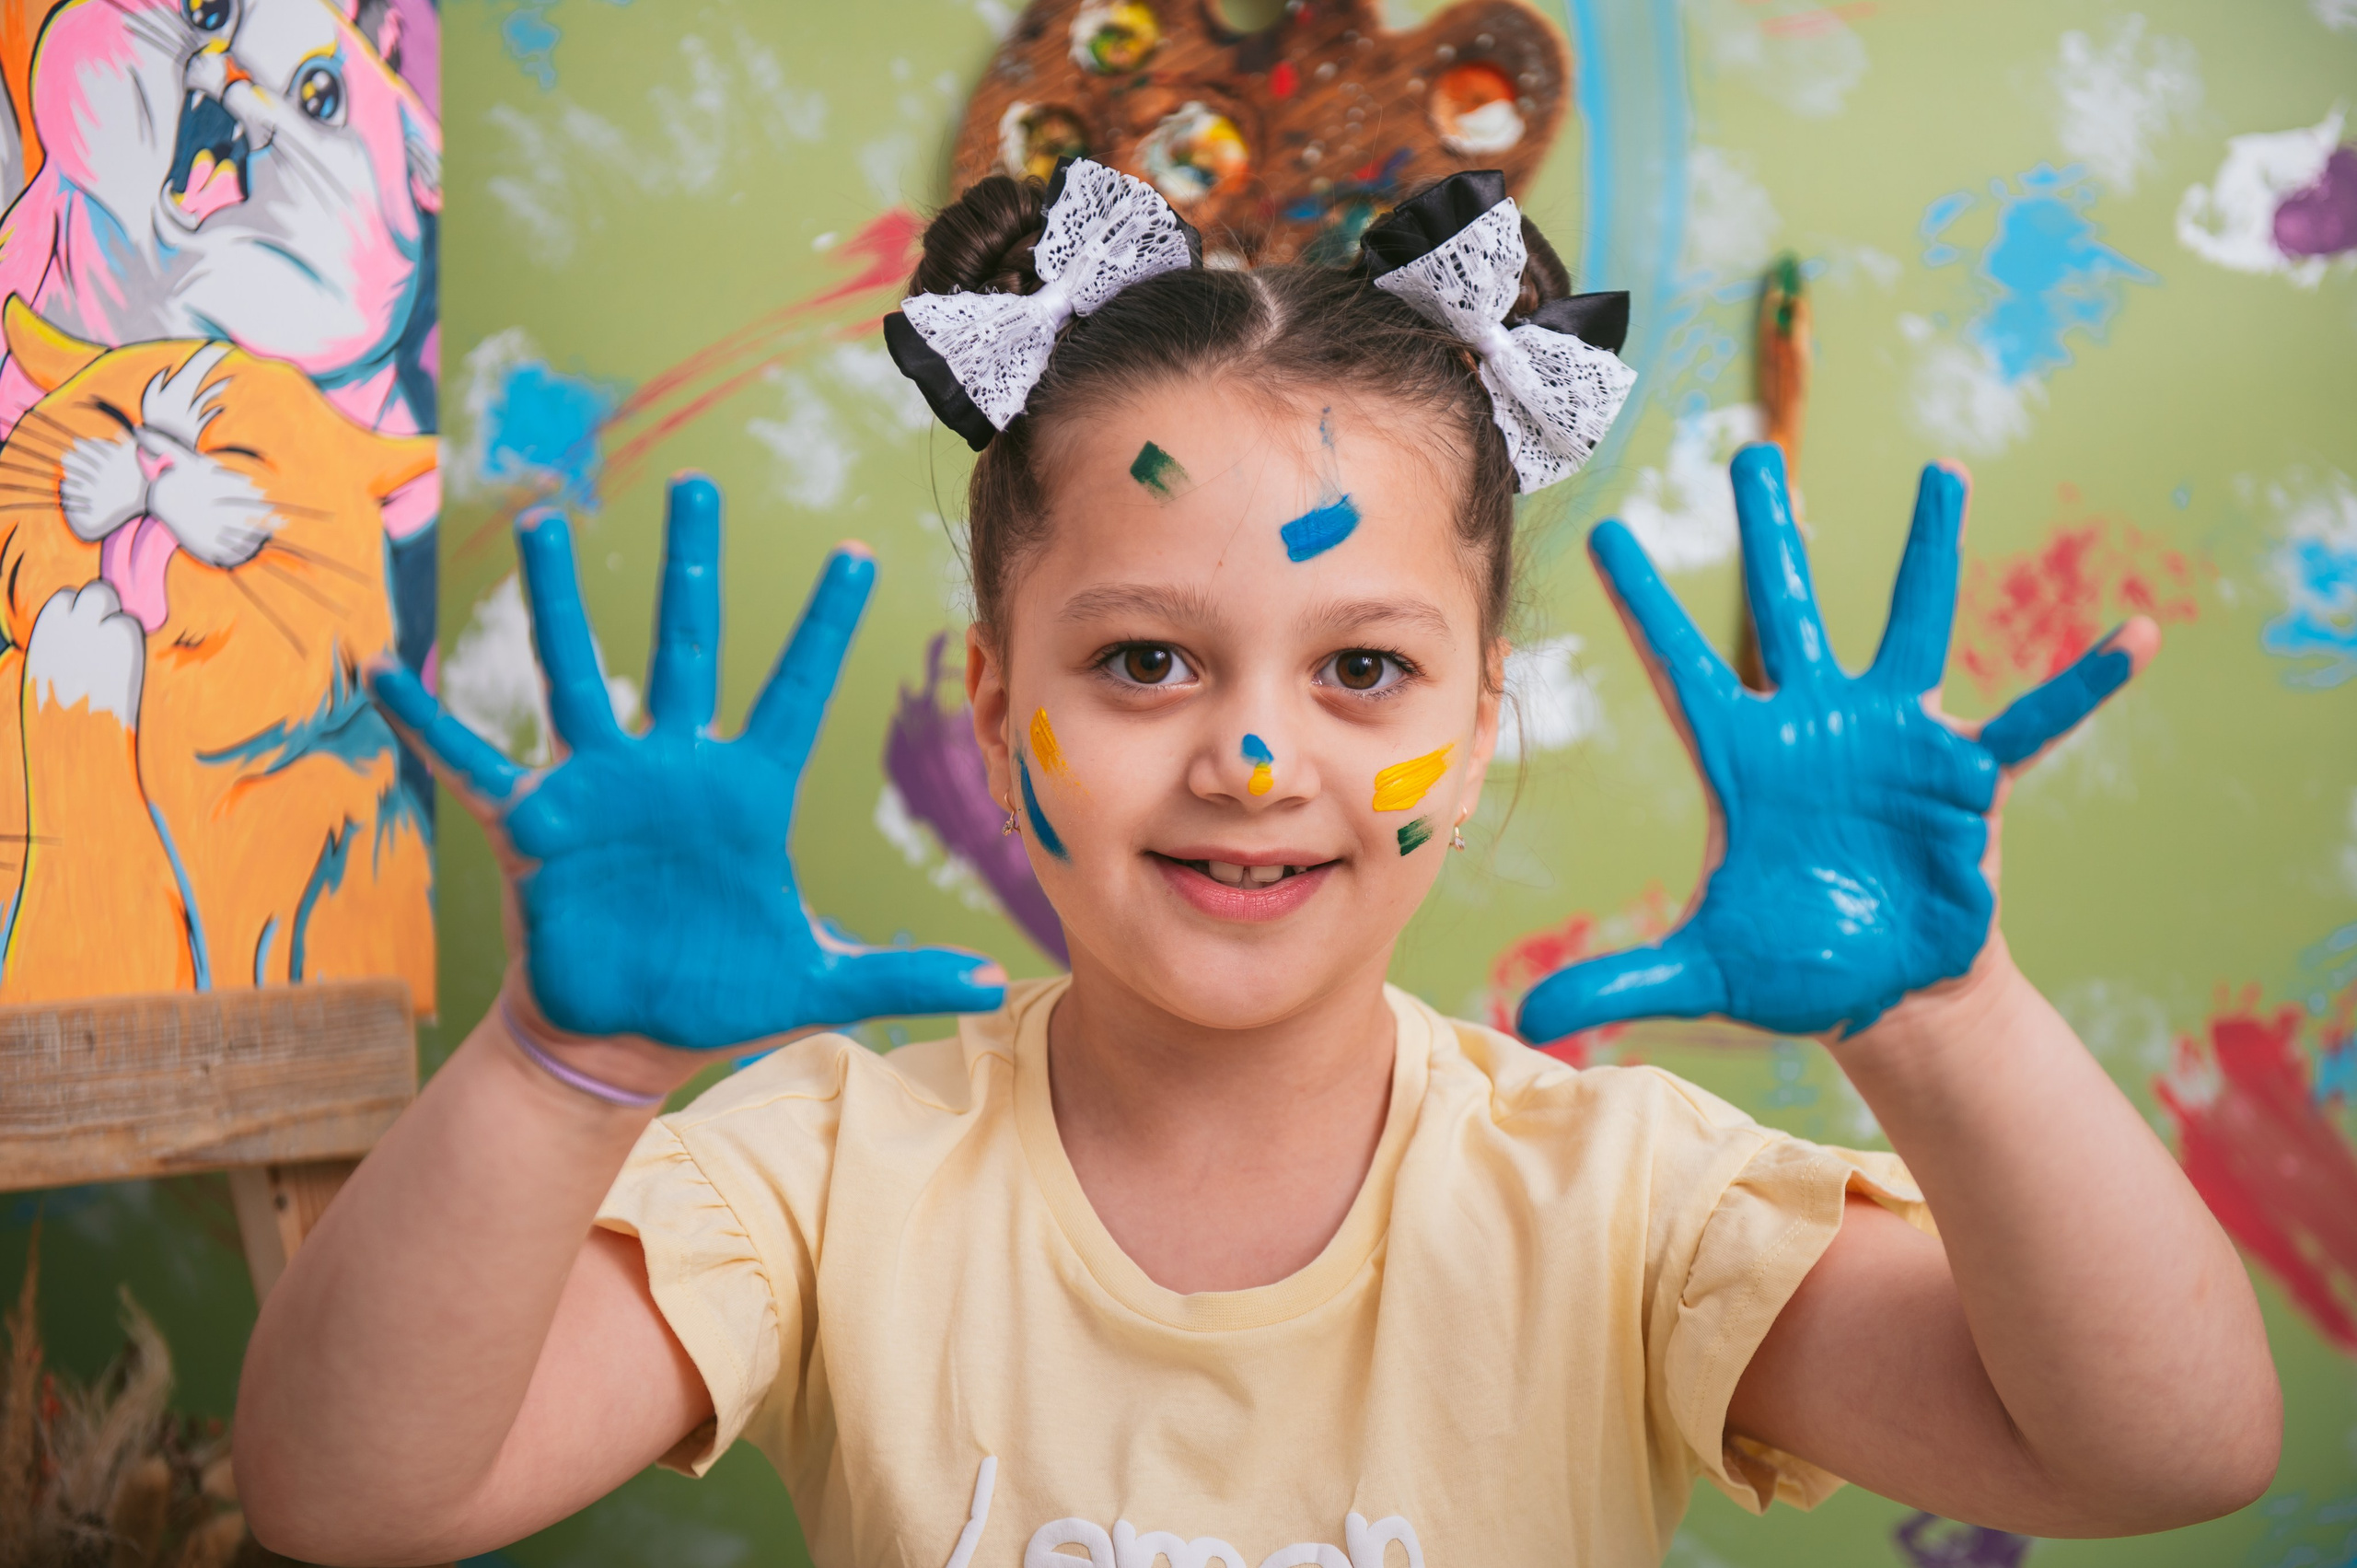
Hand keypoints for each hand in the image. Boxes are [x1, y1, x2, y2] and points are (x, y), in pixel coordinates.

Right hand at [370, 475, 1005, 1050]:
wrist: (623, 1038)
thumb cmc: (716, 998)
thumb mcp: (817, 985)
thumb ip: (901, 975)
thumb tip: (995, 987)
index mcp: (746, 792)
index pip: (795, 689)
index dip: (824, 625)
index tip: (857, 553)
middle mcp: (673, 769)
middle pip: (685, 645)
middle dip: (690, 566)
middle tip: (695, 483)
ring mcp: (600, 788)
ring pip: (576, 672)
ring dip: (558, 602)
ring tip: (548, 522)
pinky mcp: (534, 825)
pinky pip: (472, 762)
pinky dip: (426, 721)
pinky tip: (385, 670)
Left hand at [1518, 444, 2150, 1042]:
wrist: (1887, 995)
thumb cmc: (1793, 969)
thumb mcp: (1702, 974)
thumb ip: (1620, 978)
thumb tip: (1531, 1011)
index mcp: (1742, 761)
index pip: (1681, 668)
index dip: (1645, 604)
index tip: (1607, 532)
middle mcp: (1815, 728)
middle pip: (1786, 610)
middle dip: (1771, 531)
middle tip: (1751, 448)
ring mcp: (1895, 741)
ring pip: (1910, 626)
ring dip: (1927, 552)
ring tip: (1942, 470)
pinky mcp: (1967, 777)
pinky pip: (2033, 722)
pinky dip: (2082, 685)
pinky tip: (2135, 636)